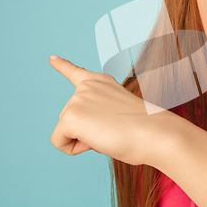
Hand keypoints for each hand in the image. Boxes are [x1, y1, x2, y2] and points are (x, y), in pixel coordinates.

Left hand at [49, 56, 173, 165]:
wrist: (155, 133)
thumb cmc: (144, 130)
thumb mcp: (119, 114)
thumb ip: (99, 114)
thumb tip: (88, 131)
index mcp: (102, 83)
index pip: (76, 72)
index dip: (63, 66)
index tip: (51, 58)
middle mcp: (88, 87)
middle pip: (69, 118)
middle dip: (86, 131)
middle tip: (114, 130)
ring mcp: (78, 99)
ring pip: (66, 131)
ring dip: (84, 140)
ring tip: (110, 134)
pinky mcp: (71, 116)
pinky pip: (60, 141)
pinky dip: (74, 148)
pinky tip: (97, 141)